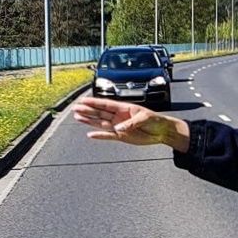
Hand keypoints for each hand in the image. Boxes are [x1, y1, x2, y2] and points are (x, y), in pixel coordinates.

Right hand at [70, 97, 189, 150]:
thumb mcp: (146, 118)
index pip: (106, 105)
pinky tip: (90, 134)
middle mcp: (119, 116)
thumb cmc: (156, 120)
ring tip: (78, 117)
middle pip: (100, 113)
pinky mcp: (121, 136)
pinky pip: (108, 136)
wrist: (162, 131)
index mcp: (124, 108)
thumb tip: (119, 128)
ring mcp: (119, 126)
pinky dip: (99, 135)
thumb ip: (132, 122)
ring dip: (89, 120)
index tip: (83, 101)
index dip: (94, 103)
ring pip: (101, 123)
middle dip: (87, 110)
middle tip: (75, 108)